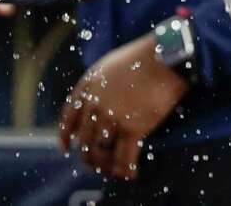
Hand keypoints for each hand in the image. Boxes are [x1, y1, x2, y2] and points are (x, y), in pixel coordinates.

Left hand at [58, 32, 189, 178]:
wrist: (166, 57)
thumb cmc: (143, 56)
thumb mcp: (110, 64)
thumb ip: (99, 84)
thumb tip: (97, 102)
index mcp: (88, 86)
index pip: (68, 118)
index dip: (65, 135)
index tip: (66, 147)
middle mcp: (95, 104)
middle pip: (84, 140)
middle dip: (89, 155)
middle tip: (97, 161)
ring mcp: (112, 117)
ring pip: (99, 152)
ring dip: (105, 165)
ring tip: (113, 169)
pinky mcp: (132, 128)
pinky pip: (124, 158)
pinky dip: (126, 170)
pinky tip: (130, 174)